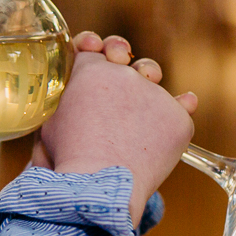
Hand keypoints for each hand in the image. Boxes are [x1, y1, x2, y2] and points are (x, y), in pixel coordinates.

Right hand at [34, 32, 196, 222]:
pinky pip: (181, 111)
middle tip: (121, 63)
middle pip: (124, 56)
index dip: (93, 49)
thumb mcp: (50, 122)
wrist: (97, 187)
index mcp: (87, 70)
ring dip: (149, 85)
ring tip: (141, 106)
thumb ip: (64, 100)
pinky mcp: (177, 118)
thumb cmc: (66, 160)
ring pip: (153, 81)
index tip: (97, 53)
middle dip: (122, 56)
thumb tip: (76, 104)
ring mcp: (153, 94)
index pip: (91, 48)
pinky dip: (176, 117)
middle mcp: (122, 74)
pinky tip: (185, 107)